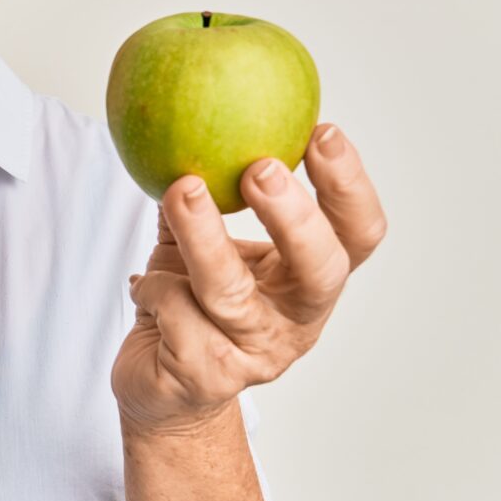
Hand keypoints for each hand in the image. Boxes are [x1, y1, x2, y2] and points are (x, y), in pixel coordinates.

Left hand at [110, 123, 387, 435]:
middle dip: (295, 216)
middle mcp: (295, 321)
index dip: (350, 187)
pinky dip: (154, 286)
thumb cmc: (189, 306)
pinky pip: (177, 315)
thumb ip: (205, 192)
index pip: (358, 236)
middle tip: (261, 168)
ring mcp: (254, 355)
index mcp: (309, 282)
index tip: (322, 131)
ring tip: (181, 189)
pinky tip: (142, 283)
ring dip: (204, 236)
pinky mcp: (206, 377)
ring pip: (232, 292)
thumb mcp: (200, 243)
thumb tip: (193, 110)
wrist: (160, 390)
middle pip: (320, 269)